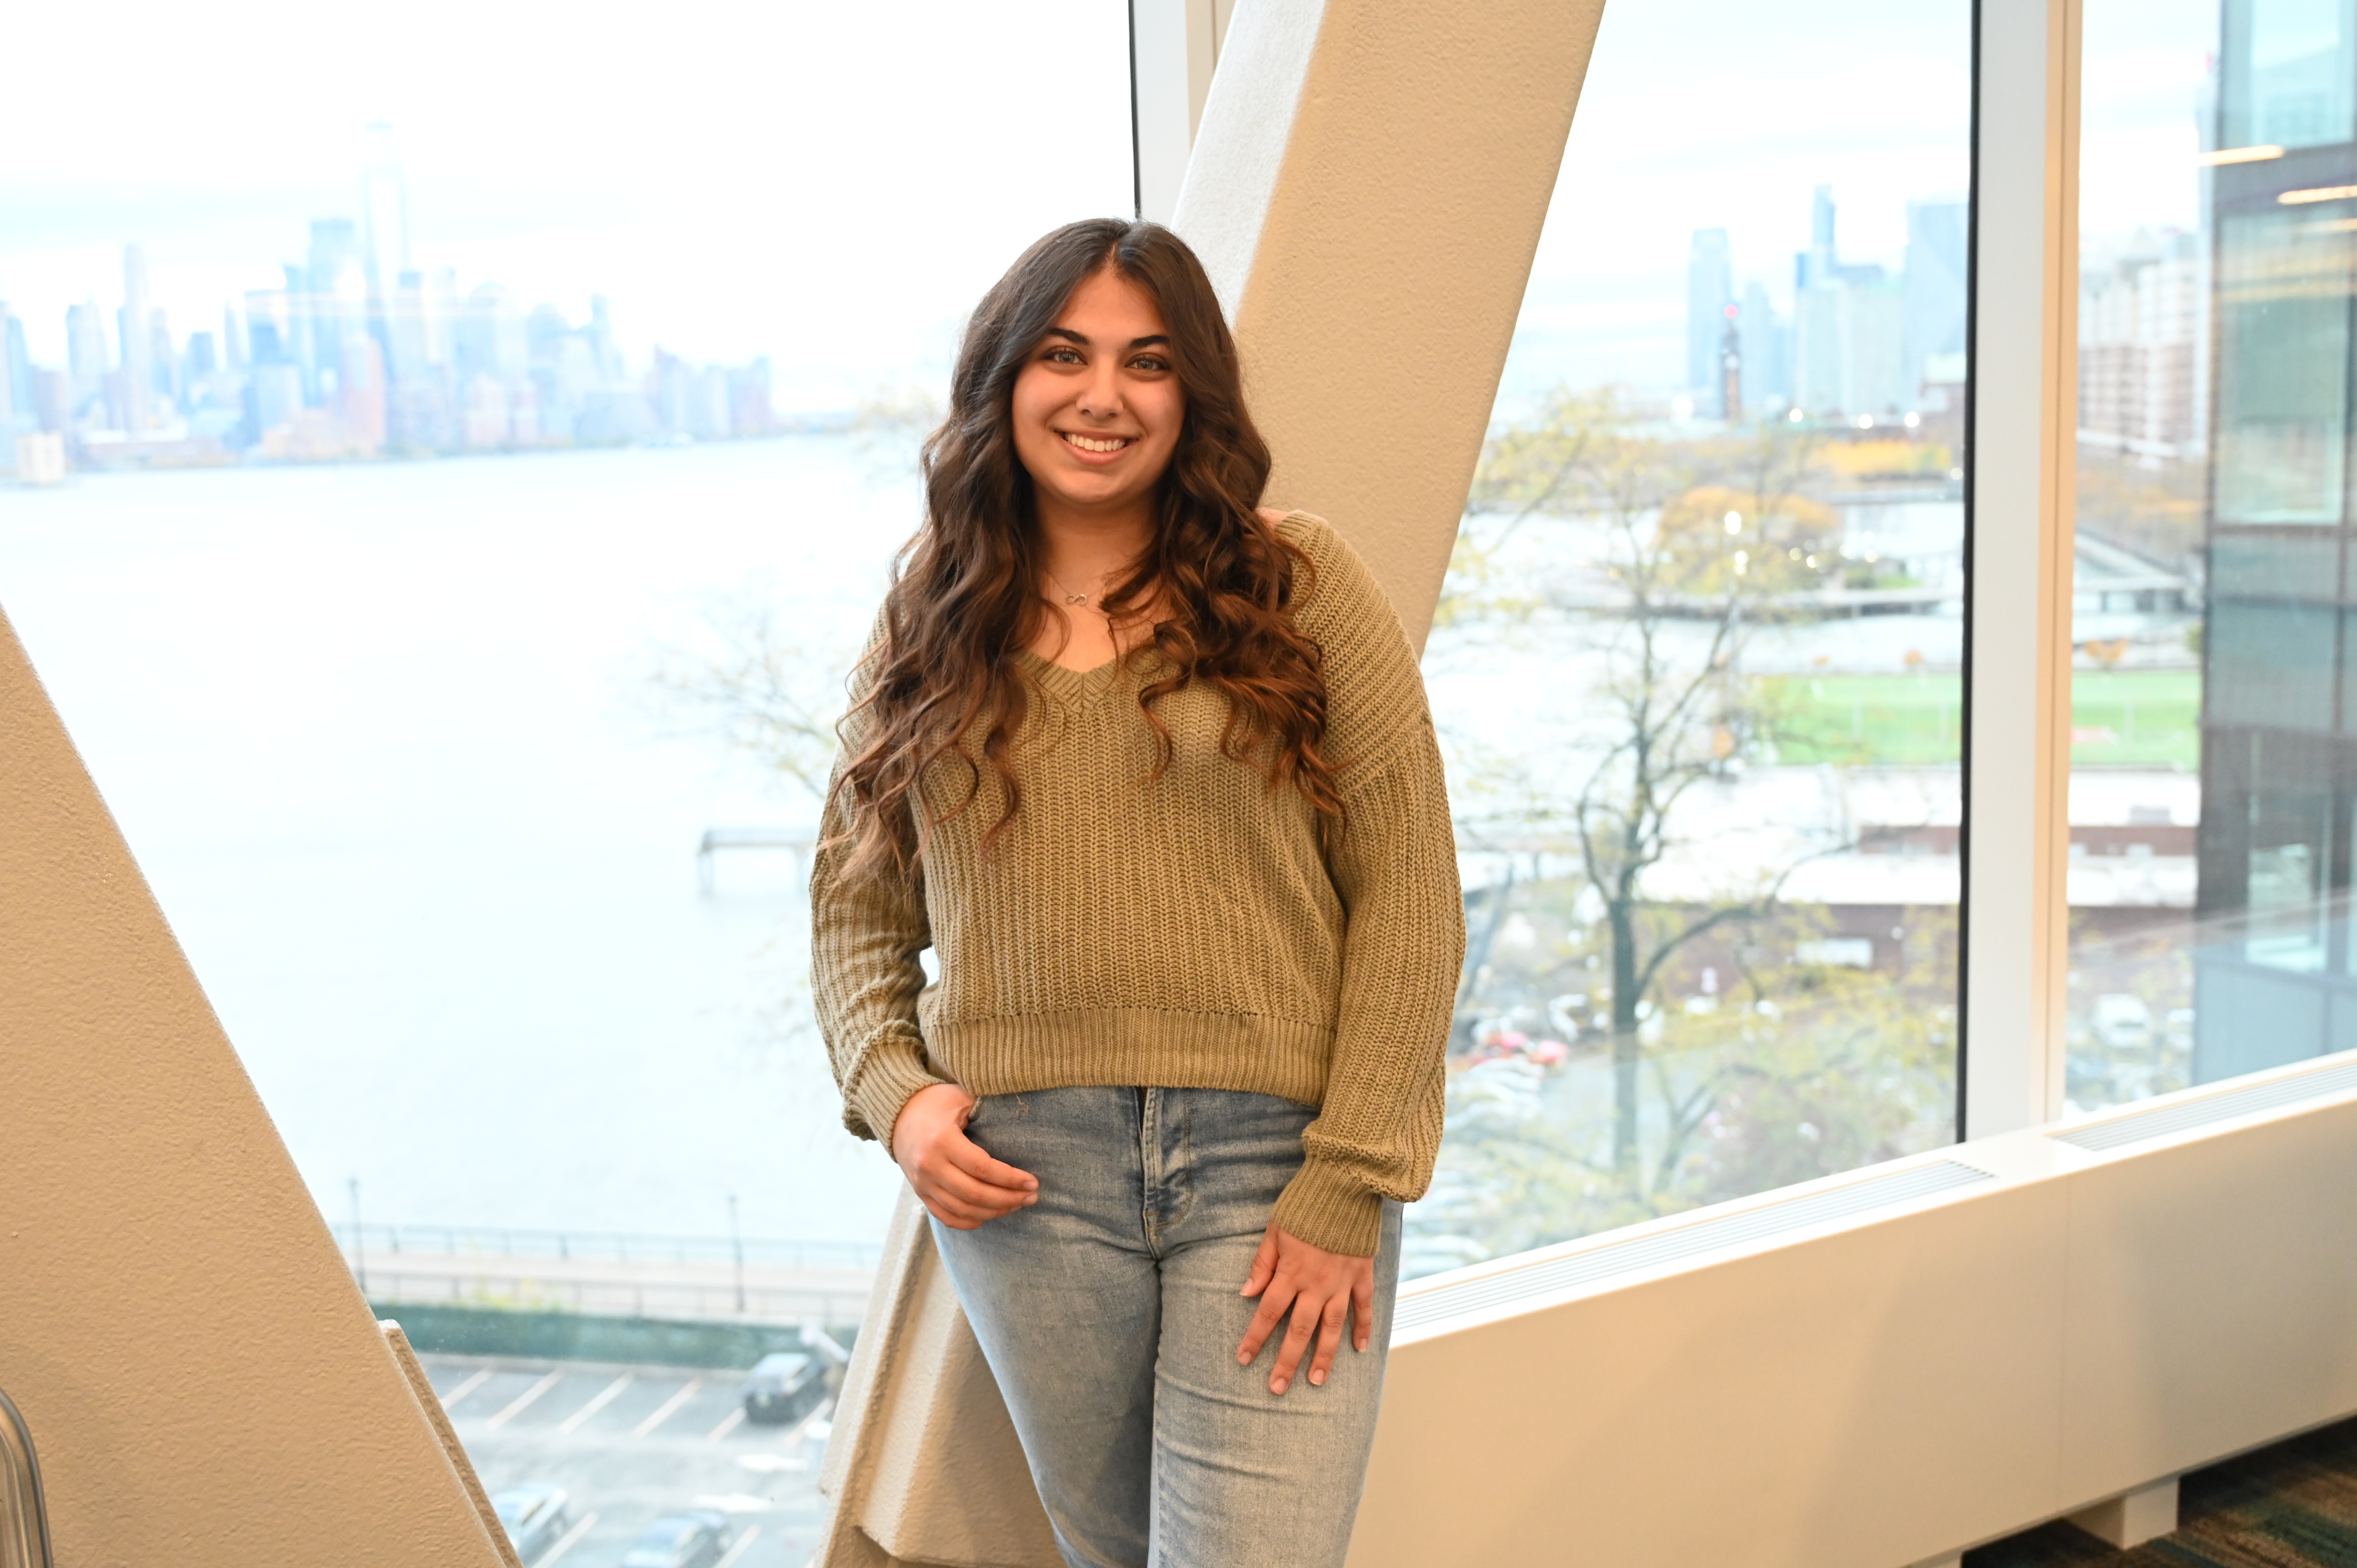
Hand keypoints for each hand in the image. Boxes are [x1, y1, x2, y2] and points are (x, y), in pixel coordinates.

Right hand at [890, 1083, 1037, 1229]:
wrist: (899, 1115)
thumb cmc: (936, 1103)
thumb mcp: (960, 1097)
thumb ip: (986, 1107)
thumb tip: (1021, 1118)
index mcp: (942, 1141)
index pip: (982, 1168)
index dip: (1010, 1178)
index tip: (1033, 1182)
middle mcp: (930, 1166)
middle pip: (975, 1193)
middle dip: (1008, 1199)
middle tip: (1032, 1197)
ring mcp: (923, 1184)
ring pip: (963, 1209)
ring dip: (995, 1212)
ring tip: (1017, 1205)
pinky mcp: (921, 1194)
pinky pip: (947, 1217)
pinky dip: (970, 1221)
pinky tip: (990, 1215)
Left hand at [1236, 1221, 1374, 1394]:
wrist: (1344, 1185)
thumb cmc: (1305, 1204)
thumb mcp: (1275, 1229)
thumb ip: (1262, 1263)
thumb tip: (1246, 1293)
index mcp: (1291, 1271)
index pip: (1268, 1312)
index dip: (1255, 1337)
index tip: (1244, 1359)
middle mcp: (1316, 1283)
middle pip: (1299, 1330)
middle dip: (1286, 1361)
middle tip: (1277, 1388)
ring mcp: (1342, 1282)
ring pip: (1331, 1327)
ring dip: (1324, 1356)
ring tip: (1316, 1380)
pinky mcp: (1362, 1274)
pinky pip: (1364, 1307)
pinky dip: (1363, 1328)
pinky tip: (1359, 1349)